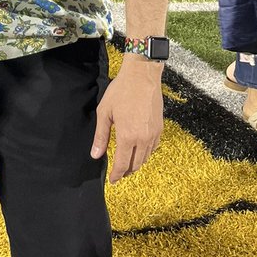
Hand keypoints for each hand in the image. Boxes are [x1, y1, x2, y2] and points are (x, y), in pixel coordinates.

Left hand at [91, 58, 163, 182]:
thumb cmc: (121, 91)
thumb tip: (96, 155)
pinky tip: (139, 151)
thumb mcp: (105, 112)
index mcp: (127, 137)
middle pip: (135, 164)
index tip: (112, 180)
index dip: (117, 175)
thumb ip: (101, 136)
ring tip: (128, 164)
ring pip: (145, 158)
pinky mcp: (160, 128)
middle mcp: (143, 139)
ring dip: (136, 163)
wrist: (143, 76)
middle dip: (126, 171)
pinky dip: (146, 154)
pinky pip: (153, 148)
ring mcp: (154, 134)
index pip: (122, 164)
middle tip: (119, 173)